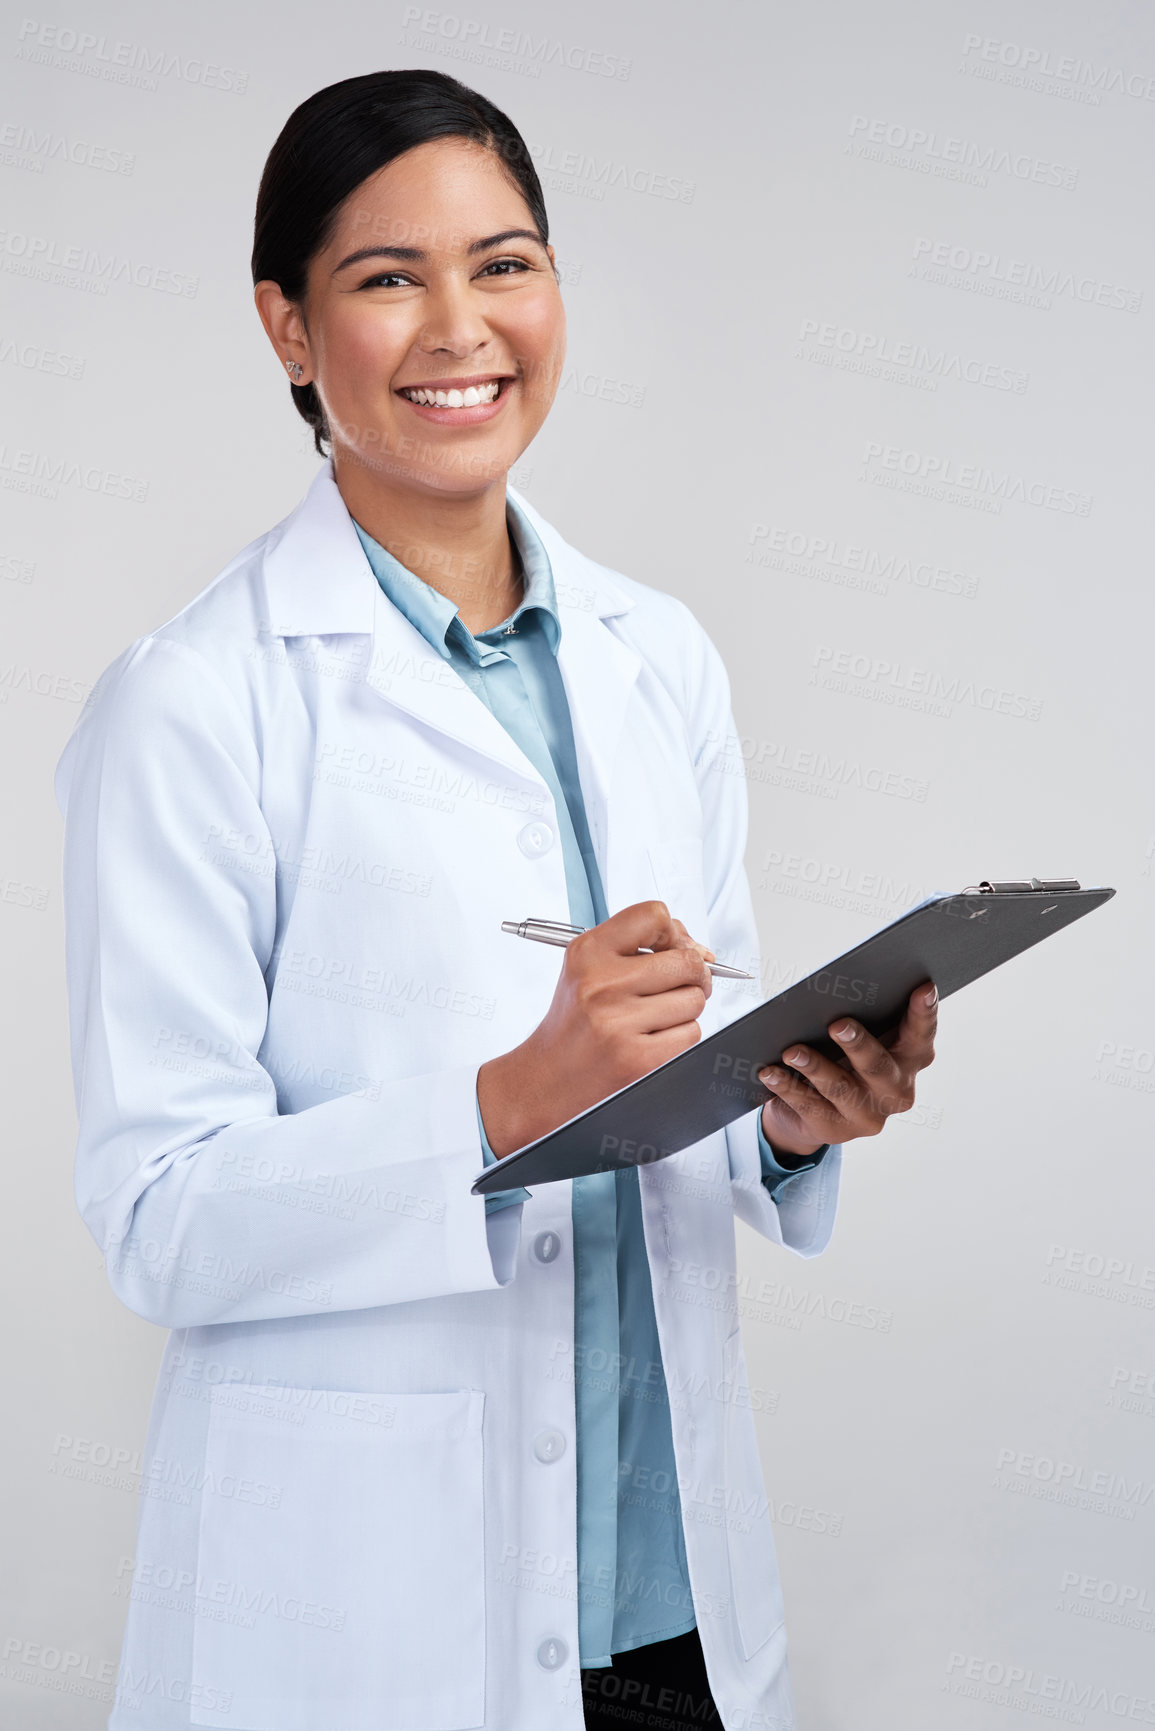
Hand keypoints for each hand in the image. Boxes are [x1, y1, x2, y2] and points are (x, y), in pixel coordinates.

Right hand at [478, 901, 713, 1156]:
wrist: (548, 1077)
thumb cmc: (576, 1020)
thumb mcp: (589, 968)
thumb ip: (639, 946)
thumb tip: (699, 950)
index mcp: (588, 953)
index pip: (654, 916)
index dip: (675, 933)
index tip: (673, 949)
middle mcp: (602, 984)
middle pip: (687, 961)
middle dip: (691, 975)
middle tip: (674, 987)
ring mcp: (620, 1023)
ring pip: (694, 1000)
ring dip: (684, 1009)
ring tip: (653, 1017)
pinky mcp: (639, 1059)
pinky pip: (691, 1033)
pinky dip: (680, 1037)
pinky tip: (651, 1039)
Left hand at [758, 981, 938, 1161]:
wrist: (814, 1110)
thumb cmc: (841, 1056)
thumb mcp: (859, 1037)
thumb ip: (864, 1017)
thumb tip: (838, 992)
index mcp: (911, 1059)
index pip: (921, 1033)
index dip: (924, 1012)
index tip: (924, 988)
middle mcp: (897, 1091)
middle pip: (879, 1066)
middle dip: (859, 1044)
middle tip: (838, 1024)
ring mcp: (868, 1115)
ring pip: (840, 1088)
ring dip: (814, 1067)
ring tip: (791, 1051)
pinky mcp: (836, 1130)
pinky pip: (808, 1105)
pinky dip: (787, 1086)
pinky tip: (770, 1072)